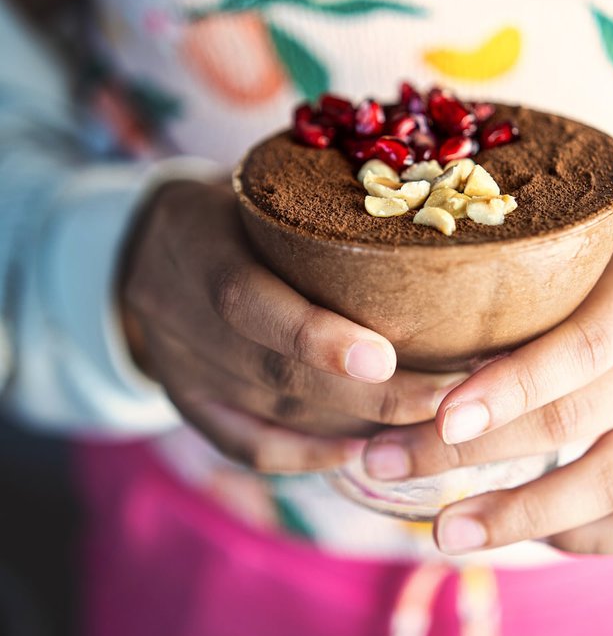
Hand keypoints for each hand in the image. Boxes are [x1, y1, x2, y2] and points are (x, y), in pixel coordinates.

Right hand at [120, 179, 447, 472]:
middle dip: (368, 395)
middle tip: (446, 396)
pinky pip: (247, 444)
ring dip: (354, 425)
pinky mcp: (188, 403)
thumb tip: (416, 194)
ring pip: (273, 413)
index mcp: (194, 242)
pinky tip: (362, 451)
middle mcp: (177, 313)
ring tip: (430, 422)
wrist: (143, 244)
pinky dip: (307, 454)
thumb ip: (314, 195)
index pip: (245, 300)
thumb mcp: (256, 180)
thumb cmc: (229, 200)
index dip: (312, 336)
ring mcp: (179, 367)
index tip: (385, 357)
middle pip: (275, 372)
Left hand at [362, 220, 612, 554]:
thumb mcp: (576, 256)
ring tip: (443, 530)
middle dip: (472, 453)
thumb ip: (517, 294)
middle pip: (577, 419)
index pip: (582, 348)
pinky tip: (519, 531)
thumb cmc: (607, 272)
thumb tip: (403, 356)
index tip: (436, 417)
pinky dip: (573, 537)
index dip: (508, 388)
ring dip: (516, 516)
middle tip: (388, 465)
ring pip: (609, 486)